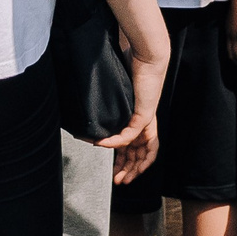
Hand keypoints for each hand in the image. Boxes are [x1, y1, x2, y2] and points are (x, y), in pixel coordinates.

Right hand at [95, 37, 166, 183]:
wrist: (147, 54)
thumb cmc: (134, 65)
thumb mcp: (119, 89)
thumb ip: (109, 101)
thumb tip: (89, 103)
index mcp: (140, 118)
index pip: (136, 146)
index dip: (128, 161)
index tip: (117, 170)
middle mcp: (146, 121)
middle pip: (140, 154)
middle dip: (130, 171)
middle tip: (118, 181)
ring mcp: (146, 119)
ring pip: (140, 151)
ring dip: (130, 166)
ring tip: (119, 176)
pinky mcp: (144, 114)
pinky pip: (129, 134)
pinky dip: (116, 142)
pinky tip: (103, 145)